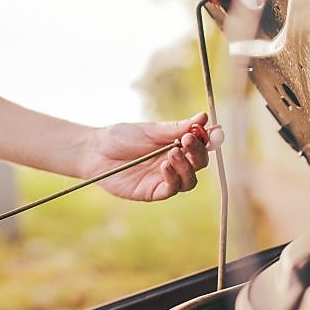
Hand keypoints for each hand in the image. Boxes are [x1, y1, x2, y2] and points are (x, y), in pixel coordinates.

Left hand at [87, 112, 220, 200]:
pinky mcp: (153, 192)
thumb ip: (177, 128)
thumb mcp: (150, 130)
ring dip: (186, 166)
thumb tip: (203, 117)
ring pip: (190, 180)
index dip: (211, 140)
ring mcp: (165, 179)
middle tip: (189, 140)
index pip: (202, 146)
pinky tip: (165, 166)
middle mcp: (175, 164)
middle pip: (200, 164)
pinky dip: (173, 177)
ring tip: (173, 152)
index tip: (214, 131)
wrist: (95, 151)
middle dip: (198, 152)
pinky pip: (171, 189)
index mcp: (177, 146)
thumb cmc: (121, 138)